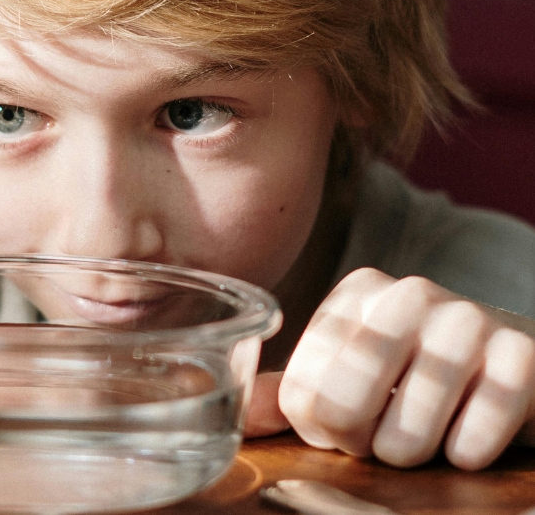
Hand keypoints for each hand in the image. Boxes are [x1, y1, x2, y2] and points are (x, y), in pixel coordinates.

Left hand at [244, 267, 534, 468]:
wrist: (514, 369)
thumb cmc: (419, 374)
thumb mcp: (355, 369)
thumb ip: (296, 389)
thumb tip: (242, 411)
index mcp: (359, 291)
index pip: (300, 391)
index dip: (319, 429)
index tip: (344, 423)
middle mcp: (409, 294)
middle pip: (342, 407)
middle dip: (357, 444)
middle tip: (380, 436)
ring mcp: (466, 320)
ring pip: (405, 437)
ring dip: (411, 455)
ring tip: (426, 431)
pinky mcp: (519, 357)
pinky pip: (471, 445)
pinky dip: (464, 458)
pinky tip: (468, 433)